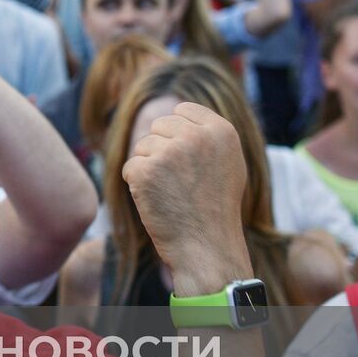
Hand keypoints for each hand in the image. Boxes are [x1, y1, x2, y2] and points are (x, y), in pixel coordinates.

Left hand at [121, 102, 252, 294]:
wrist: (206, 246)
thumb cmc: (216, 208)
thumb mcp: (227, 162)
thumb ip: (206, 134)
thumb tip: (176, 110)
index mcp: (221, 130)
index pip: (182, 110)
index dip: (177, 133)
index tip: (185, 159)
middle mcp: (196, 135)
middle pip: (158, 126)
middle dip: (162, 150)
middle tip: (179, 182)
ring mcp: (170, 151)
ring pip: (143, 147)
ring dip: (150, 168)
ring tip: (172, 193)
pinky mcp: (145, 170)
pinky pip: (130, 167)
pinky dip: (138, 185)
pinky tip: (157, 201)